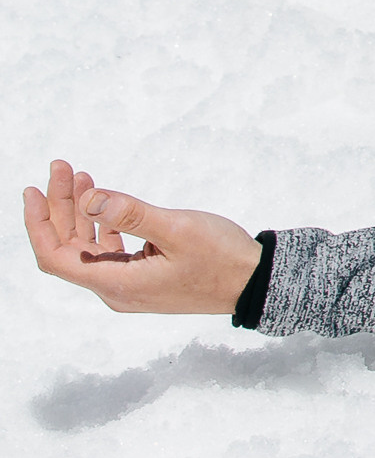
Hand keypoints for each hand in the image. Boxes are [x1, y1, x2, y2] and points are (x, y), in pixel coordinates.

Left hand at [20, 160, 261, 315]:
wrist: (257, 283)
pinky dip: (100, 224)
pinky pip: (108, 252)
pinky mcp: (145, 278)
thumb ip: (130, 214)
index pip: (56, 257)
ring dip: (79, 212)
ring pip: (88, 249)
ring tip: (80, 175)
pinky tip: (104, 202)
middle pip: (69, 249)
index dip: (38, 223)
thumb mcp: (177, 229)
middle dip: (60, 206)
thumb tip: (89, 198)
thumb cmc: (222, 258)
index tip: (34, 189)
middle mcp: (117, 290)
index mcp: (117, 284)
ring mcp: (131, 286)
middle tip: (64, 167)